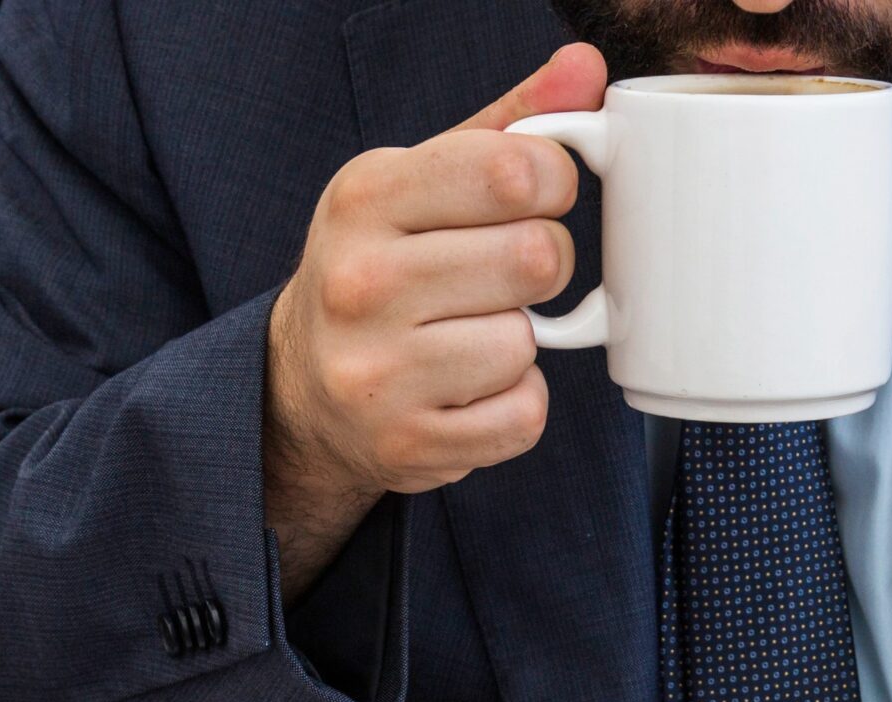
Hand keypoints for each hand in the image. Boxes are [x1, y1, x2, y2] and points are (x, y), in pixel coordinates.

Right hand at [261, 43, 605, 593]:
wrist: (305, 384)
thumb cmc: (383, 267)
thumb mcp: (423, 181)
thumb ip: (510, 127)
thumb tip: (586, 67)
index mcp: (367, 196)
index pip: (515, 170)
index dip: (552, 183)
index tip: (534, 197)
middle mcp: (361, 282)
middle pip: (538, 259)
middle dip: (541, 267)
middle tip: (502, 276)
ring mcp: (378, 371)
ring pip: (528, 345)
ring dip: (520, 343)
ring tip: (470, 335)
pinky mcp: (406, 444)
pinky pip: (523, 417)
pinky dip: (514, 406)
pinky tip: (470, 388)